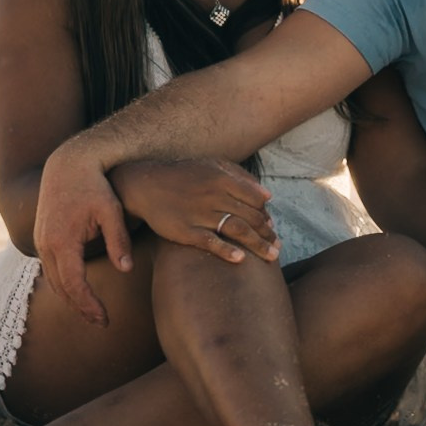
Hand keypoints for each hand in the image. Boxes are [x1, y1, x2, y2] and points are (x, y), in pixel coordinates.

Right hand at [35, 145, 130, 326]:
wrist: (67, 164)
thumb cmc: (94, 185)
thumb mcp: (111, 210)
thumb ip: (118, 240)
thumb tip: (127, 270)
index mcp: (62, 241)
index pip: (74, 284)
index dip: (89, 305)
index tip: (105, 319)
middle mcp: (45, 245)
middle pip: (61, 288)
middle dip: (80, 308)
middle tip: (101, 322)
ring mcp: (40, 242)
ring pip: (52, 281)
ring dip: (71, 298)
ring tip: (92, 311)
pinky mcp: (41, 238)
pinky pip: (49, 269)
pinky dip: (63, 283)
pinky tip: (79, 290)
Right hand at [114, 158, 276, 263]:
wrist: (147, 185)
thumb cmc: (184, 176)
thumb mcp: (212, 166)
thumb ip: (240, 177)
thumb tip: (266, 195)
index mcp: (223, 179)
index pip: (256, 200)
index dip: (267, 215)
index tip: (271, 227)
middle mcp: (214, 196)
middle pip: (251, 217)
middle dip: (268, 234)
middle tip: (278, 247)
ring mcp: (199, 214)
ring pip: (237, 230)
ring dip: (258, 244)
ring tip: (272, 256)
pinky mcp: (185, 231)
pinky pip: (210, 242)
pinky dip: (226, 250)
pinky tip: (240, 259)